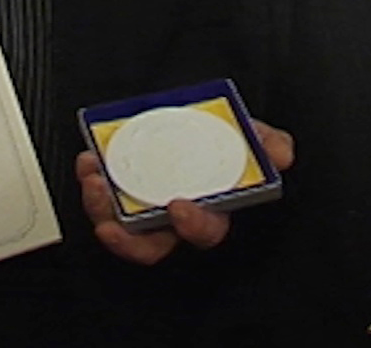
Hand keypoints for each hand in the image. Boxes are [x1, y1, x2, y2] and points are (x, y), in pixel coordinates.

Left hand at [78, 119, 294, 264]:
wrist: (202, 126)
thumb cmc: (228, 141)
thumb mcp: (253, 136)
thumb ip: (268, 144)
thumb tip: (281, 154)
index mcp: (212, 210)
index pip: (205, 231)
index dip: (194, 225)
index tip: (180, 208)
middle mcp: (176, 218)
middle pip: (152, 245)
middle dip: (128, 238)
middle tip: (111, 219)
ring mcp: (147, 207)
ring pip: (119, 226)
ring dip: (100, 208)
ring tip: (93, 180)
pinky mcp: (122, 191)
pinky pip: (102, 200)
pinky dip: (92, 182)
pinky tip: (89, 162)